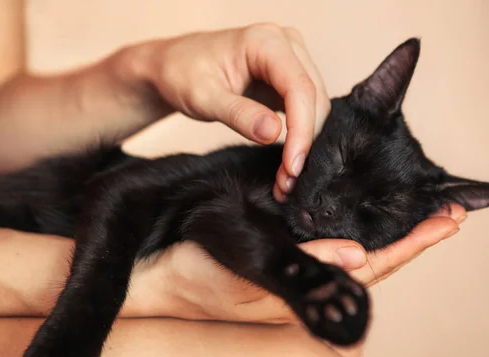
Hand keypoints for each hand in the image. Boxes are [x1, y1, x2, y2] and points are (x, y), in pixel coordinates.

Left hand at [120, 24, 329, 200]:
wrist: (173, 67)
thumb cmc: (182, 74)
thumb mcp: (203, 97)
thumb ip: (238, 114)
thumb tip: (274, 134)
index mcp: (266, 41)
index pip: (300, 87)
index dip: (302, 129)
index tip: (292, 166)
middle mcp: (286, 45)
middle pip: (313, 98)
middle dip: (304, 142)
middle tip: (286, 182)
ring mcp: (290, 60)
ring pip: (315, 106)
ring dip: (305, 143)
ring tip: (285, 179)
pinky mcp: (288, 79)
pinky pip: (305, 109)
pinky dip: (299, 137)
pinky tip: (286, 163)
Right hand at [127, 204, 465, 322]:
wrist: (159, 274)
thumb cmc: (196, 274)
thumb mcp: (248, 271)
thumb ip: (300, 266)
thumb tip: (356, 257)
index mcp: (306, 288)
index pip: (372, 266)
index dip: (411, 245)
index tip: (447, 222)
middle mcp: (308, 277)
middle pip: (372, 257)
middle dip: (410, 235)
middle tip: (446, 211)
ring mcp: (296, 264)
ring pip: (352, 246)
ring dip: (385, 226)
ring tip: (416, 206)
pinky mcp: (281, 250)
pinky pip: (325, 235)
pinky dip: (350, 219)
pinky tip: (359, 204)